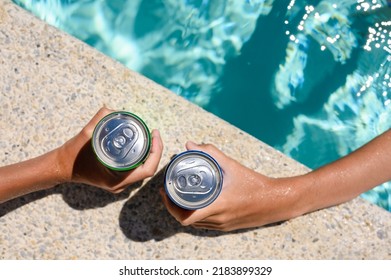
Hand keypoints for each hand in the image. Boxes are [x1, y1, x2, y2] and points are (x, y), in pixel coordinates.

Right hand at [57, 107, 163, 192]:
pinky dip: (141, 156)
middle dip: (155, 150)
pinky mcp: (117, 178)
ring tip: (150, 136)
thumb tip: (111, 109)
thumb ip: (99, 120)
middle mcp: (120, 184)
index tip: (155, 135)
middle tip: (154, 133)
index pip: (147, 169)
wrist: (61, 167)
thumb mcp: (85, 135)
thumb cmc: (72, 156)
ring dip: (149, 153)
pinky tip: (141, 143)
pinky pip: (135, 168)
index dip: (156, 152)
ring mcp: (119, 182)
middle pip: (148, 168)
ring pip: (143, 168)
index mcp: (116, 179)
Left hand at [160, 141, 302, 230]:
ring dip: (184, 212)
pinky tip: (195, 202)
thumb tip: (190, 144)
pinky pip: (205, 224)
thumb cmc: (255, 184)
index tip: (165, 192)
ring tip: (178, 196)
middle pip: (186, 220)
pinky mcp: (226, 227)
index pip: (185, 217)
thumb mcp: (233, 167)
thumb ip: (211, 153)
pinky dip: (196, 215)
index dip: (170, 207)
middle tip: (168, 192)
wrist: (275, 202)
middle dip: (173, 207)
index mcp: (217, 207)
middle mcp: (217, 220)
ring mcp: (222, 225)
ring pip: (195, 224)